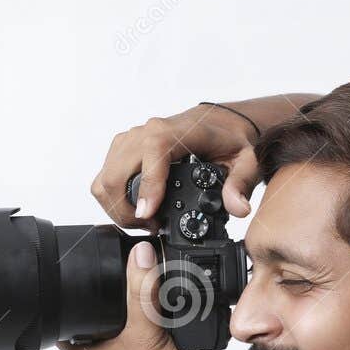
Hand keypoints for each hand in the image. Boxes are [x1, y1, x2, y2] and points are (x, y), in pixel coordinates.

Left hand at [57, 240, 215, 349]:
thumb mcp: (145, 331)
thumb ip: (142, 292)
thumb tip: (140, 255)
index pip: (65, 308)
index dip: (72, 284)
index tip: (85, 263)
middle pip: (94, 307)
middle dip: (108, 287)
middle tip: (120, 266)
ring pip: (120, 316)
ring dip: (133, 300)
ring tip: (142, 283)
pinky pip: (142, 325)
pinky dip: (152, 314)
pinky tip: (162, 303)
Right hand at [90, 103, 259, 227]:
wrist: (217, 122)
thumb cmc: (227, 138)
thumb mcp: (244, 161)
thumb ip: (240, 184)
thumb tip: (237, 207)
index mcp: (172, 133)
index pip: (150, 158)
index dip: (146, 189)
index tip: (148, 216)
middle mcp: (145, 133)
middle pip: (115, 176)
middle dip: (126, 211)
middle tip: (151, 227)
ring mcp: (130, 139)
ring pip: (104, 180)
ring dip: (117, 208)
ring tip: (144, 221)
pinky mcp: (123, 147)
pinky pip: (105, 177)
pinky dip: (113, 199)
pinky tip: (136, 208)